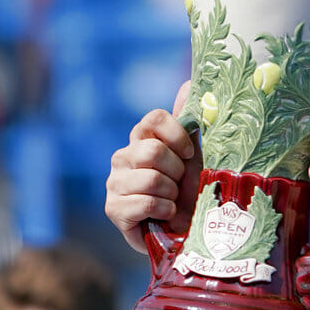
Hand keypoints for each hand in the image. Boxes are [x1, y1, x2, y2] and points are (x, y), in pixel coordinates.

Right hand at [105, 81, 201, 253]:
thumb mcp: (196, 153)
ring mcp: (115, 182)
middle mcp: (123, 156)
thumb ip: (192, 120)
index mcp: (143, 138)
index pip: (152, 118)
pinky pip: (145, 203)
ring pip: (150, 179)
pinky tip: (165, 214)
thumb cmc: (191, 187)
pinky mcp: (113, 208)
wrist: (186, 229)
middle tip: (179, 182)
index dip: (175, 135)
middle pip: (151, 151)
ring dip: (171, 193)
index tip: (189, 153)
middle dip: (175, 170)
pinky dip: (164, 210)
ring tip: (172, 199)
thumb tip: (190, 81)